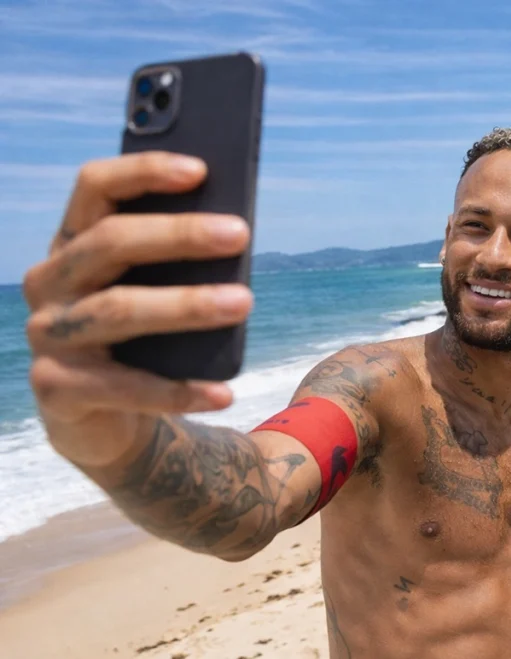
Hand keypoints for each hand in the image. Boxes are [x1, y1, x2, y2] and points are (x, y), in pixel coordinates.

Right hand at [23, 152, 252, 466]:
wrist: (103, 419)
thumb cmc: (140, 339)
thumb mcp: (154, 291)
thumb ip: (177, 263)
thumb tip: (233, 232)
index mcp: (73, 243)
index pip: (95, 188)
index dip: (144, 172)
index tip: (201, 170)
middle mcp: (50, 281)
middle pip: (110, 242)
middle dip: (179, 235)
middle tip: (241, 235)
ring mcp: (47, 335)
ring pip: (118, 309)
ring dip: (186, 305)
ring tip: (244, 302)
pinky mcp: (56, 388)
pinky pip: (124, 386)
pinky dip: (179, 390)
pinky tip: (223, 392)